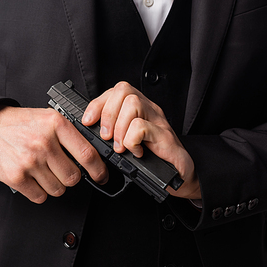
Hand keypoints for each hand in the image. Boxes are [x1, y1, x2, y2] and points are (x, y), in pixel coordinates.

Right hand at [0, 105, 107, 203]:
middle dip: (70, 177)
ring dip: (54, 185)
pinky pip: (40, 197)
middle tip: (61, 170)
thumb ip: (70, 133)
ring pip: (58, 189)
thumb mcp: (48, 118)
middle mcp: (43, 143)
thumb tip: (93, 156)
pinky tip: (33, 178)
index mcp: (56, 125)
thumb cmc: (21, 124)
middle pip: (73, 177)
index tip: (101, 176)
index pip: (87, 154)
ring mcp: (29, 161)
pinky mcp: (16, 176)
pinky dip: (39, 192)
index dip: (98, 170)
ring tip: (43, 171)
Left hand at [82, 82, 200, 199]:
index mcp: (137, 109)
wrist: (179, 176)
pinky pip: (141, 126)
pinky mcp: (165, 136)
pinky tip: (136, 152)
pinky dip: (132, 141)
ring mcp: (158, 121)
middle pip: (123, 90)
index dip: (97, 104)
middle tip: (106, 137)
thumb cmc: (150, 160)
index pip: (115, 91)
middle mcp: (149, 110)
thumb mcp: (124, 143)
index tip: (87, 122)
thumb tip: (88, 130)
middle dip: (107, 114)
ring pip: (132, 103)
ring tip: (120, 147)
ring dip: (119, 128)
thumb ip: (110, 132)